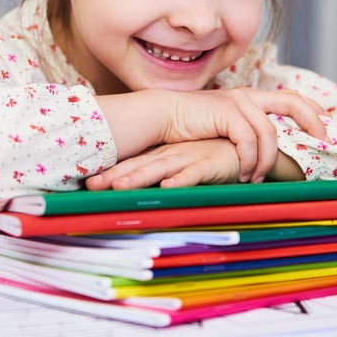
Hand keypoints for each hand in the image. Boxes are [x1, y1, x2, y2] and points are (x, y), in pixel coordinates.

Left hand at [86, 139, 239, 190]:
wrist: (249, 148)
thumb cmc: (218, 156)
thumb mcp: (189, 164)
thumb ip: (171, 174)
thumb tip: (149, 188)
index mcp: (167, 155)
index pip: (135, 163)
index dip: (112, 172)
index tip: (87, 182)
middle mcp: (174, 155)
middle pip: (140, 166)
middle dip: (115, 176)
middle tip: (90, 185)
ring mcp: (191, 157)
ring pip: (161, 168)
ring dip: (140, 177)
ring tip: (119, 187)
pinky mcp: (211, 163)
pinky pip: (195, 173)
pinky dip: (181, 180)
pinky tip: (167, 187)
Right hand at [161, 88, 326, 182]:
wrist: (164, 116)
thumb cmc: (194, 126)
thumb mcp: (226, 128)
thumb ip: (247, 133)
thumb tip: (270, 152)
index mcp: (251, 97)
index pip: (291, 98)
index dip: (313, 110)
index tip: (328, 127)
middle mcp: (248, 95)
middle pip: (292, 103)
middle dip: (312, 123)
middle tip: (324, 144)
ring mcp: (238, 101)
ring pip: (269, 133)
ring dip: (267, 160)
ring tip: (256, 177)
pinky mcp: (226, 112)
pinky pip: (248, 141)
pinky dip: (249, 161)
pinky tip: (242, 173)